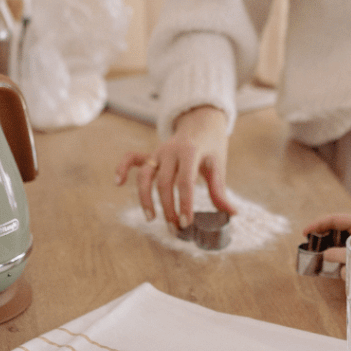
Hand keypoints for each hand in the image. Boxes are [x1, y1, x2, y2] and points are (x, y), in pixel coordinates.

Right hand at [115, 105, 234, 229]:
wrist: (201, 122)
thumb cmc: (211, 146)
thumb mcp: (218, 164)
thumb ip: (219, 190)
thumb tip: (231, 214)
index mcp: (190, 151)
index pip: (185, 181)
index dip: (185, 203)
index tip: (186, 222)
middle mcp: (170, 150)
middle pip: (164, 183)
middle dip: (168, 208)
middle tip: (175, 228)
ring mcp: (158, 152)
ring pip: (145, 175)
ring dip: (145, 198)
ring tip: (151, 218)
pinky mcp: (150, 154)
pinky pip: (131, 158)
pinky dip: (122, 167)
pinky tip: (118, 183)